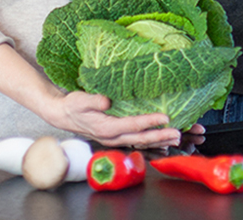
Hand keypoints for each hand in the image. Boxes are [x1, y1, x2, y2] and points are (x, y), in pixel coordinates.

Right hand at [48, 91, 182, 148]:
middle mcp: (112, 137)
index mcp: (106, 128)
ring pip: (141, 143)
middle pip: (141, 139)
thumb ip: (93, 100)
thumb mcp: (79, 100)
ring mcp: (116, 139)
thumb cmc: (72, 106)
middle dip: (160, 136)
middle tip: (178, 133)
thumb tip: (106, 101)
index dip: (149, 121)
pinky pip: (138, 142)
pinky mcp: (117, 138)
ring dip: (160, 141)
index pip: (132, 125)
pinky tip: (163, 142)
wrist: (64, 116)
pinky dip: (152, 142)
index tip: (165, 118)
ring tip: (176, 138)